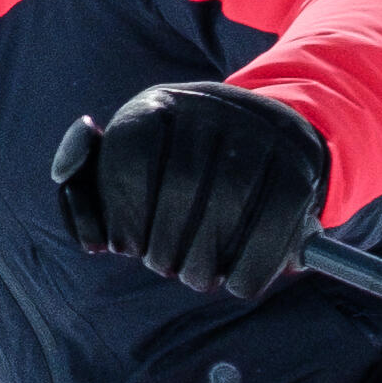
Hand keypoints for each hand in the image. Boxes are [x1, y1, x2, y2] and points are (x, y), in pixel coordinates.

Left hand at [60, 83, 326, 299]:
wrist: (264, 144)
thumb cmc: (171, 174)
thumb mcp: (119, 168)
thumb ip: (82, 185)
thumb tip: (91, 228)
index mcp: (159, 104)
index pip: (133, 152)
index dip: (124, 214)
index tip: (125, 246)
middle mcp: (213, 109)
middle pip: (183, 184)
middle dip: (165, 245)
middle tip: (164, 265)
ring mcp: (261, 137)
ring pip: (228, 208)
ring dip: (204, 263)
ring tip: (196, 273)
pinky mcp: (299, 174)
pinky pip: (272, 234)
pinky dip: (248, 272)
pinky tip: (234, 278)